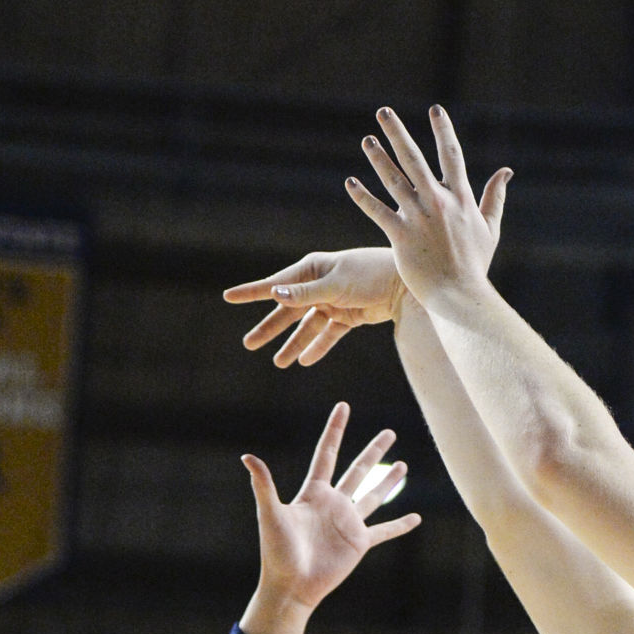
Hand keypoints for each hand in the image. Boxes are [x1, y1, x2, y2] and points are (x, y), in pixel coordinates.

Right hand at [224, 247, 403, 367]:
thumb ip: (305, 294)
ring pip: (307, 327)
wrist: (405, 284)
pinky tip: (305, 362)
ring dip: (294, 344)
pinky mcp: (348, 316)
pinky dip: (318, 348)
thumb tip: (274, 294)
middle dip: (270, 328)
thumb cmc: (369, 274)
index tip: (229, 296)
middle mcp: (319, 285)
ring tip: (278, 363)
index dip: (252, 292)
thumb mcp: (335, 284)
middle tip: (249, 344)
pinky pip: (328, 335)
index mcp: (311, 270)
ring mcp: (333, 302)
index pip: (275, 285)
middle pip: (289, 311)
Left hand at [239, 402, 419, 633]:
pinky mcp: (359, 543)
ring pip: (374, 495)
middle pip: (357, 470)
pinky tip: (416, 518)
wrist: (291, 586)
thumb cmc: (276, 552)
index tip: (344, 407)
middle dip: (374, 451)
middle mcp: (333, 504)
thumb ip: (264, 485)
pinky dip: (400, 525)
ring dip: (389, 480)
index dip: (336, 430)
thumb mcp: (270, 514)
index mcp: (313, 493)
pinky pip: (384, 531)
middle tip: (389, 432)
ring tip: (403, 465)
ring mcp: (348, 523)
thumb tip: (247, 456)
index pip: (327, 454)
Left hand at [342, 105, 509, 307]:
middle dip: (398, 133)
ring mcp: (418, 218)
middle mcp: (438, 203)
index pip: (451, 156)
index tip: (435, 109)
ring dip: (378, 157)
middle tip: (384, 112)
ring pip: (394, 180)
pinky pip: (377, 211)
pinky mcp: (401, 236)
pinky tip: (350, 182)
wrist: (459, 296)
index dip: (444, 131)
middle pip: (415, 159)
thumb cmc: (475, 266)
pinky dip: (363, 197)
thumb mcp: (490, 229)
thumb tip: (507, 171)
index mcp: (461, 199)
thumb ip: (496, 198)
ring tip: (366, 139)